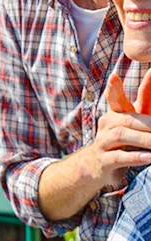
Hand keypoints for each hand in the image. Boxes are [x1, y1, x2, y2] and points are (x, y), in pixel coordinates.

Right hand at [90, 70, 150, 187]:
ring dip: (143, 139)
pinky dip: (135, 157)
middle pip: (127, 119)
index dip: (114, 87)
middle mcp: (107, 124)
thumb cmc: (122, 140)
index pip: (114, 96)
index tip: (114, 76)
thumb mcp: (133, 122)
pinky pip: (119, 157)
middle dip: (147, 123)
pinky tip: (149, 157)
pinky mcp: (103, 160)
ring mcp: (103, 141)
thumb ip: (145, 102)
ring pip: (121, 136)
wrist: (95, 165)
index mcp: (115, 113)